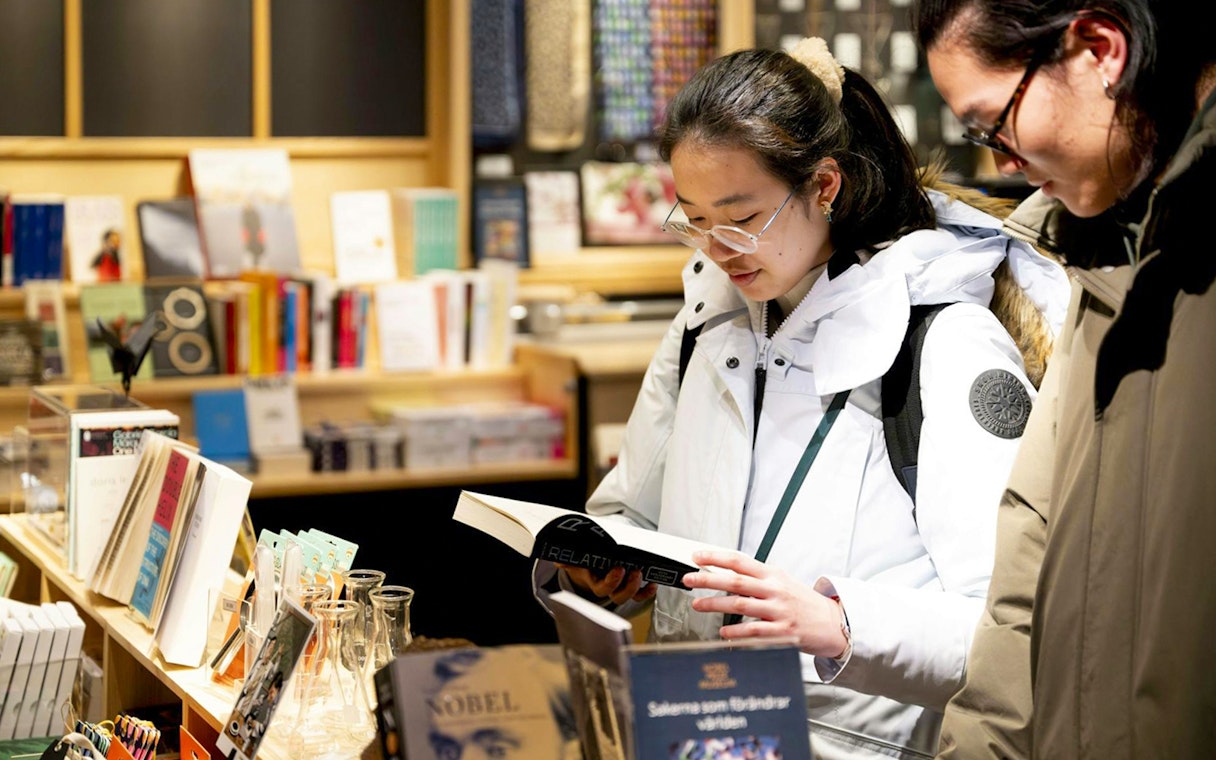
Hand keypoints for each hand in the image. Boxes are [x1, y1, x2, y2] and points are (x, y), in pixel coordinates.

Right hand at [558, 564, 657, 606]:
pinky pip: (640, 594)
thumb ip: (567, 560)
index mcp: (595, 582)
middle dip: (628, 586)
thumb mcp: (575, 559)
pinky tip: (653, 584)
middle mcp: (609, 589)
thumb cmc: (583, 562)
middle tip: (635, 571)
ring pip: (630, 596)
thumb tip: (557, 561)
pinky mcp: (630, 586)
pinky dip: (647, 591)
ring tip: (641, 573)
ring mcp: (620, 588)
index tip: (618, 569)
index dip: (612, 581)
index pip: (603, 588)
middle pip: (618, 596)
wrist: (587, 566)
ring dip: (637, 587)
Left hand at [682, 550, 847, 657]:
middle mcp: (775, 590)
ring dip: (715, 604)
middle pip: (735, 581)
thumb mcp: (782, 582)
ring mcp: (779, 611)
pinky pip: (754, 630)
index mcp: (772, 575)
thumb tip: (726, 573)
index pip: (740, 561)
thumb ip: (757, 578)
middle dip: (708, 579)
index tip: (697, 556)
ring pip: (740, 604)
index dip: (716, 557)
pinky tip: (722, 632)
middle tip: (689, 580)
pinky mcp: (783, 632)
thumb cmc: (803, 603)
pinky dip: (736, 631)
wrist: (833, 623)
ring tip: (697, 605)